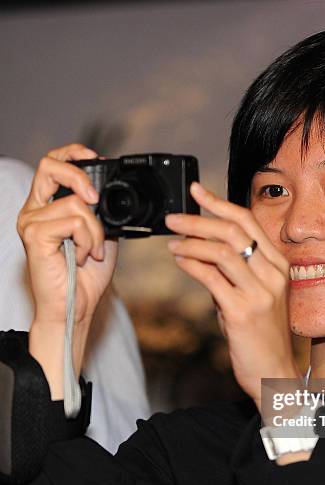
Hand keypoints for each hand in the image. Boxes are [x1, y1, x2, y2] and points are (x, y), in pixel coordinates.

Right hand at [17, 144, 117, 325]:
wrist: (77, 306)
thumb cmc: (86, 276)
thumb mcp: (101, 235)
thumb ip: (101, 212)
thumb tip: (109, 192)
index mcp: (47, 207)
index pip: (52, 165)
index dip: (74, 154)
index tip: (98, 160)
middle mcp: (34, 210)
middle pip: (50, 166)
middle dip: (80, 176)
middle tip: (96, 197)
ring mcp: (31, 221)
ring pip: (76, 204)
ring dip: (95, 231)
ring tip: (91, 252)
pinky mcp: (34, 235)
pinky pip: (74, 222)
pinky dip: (88, 240)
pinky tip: (82, 257)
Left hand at [166, 182, 301, 410]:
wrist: (272, 372)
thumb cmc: (260, 335)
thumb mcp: (254, 296)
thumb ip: (234, 272)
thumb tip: (201, 251)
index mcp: (278, 266)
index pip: (249, 223)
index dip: (220, 203)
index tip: (197, 190)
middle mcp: (272, 275)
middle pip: (234, 231)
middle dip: (200, 218)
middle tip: (173, 216)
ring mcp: (259, 293)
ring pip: (221, 250)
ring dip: (191, 240)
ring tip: (171, 240)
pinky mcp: (242, 311)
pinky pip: (211, 277)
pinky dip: (191, 264)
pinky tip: (179, 260)